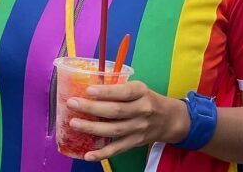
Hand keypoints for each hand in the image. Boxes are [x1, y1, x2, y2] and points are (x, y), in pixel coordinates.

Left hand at [66, 80, 189, 160]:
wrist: (170, 119)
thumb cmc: (146, 99)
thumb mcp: (137, 88)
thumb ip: (117, 89)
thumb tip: (86, 88)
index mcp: (141, 92)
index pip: (124, 92)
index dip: (106, 92)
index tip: (88, 90)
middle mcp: (142, 110)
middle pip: (115, 111)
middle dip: (91, 107)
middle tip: (72, 103)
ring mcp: (139, 128)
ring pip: (114, 130)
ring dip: (92, 128)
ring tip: (74, 124)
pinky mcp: (136, 142)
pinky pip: (118, 149)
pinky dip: (102, 153)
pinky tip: (88, 154)